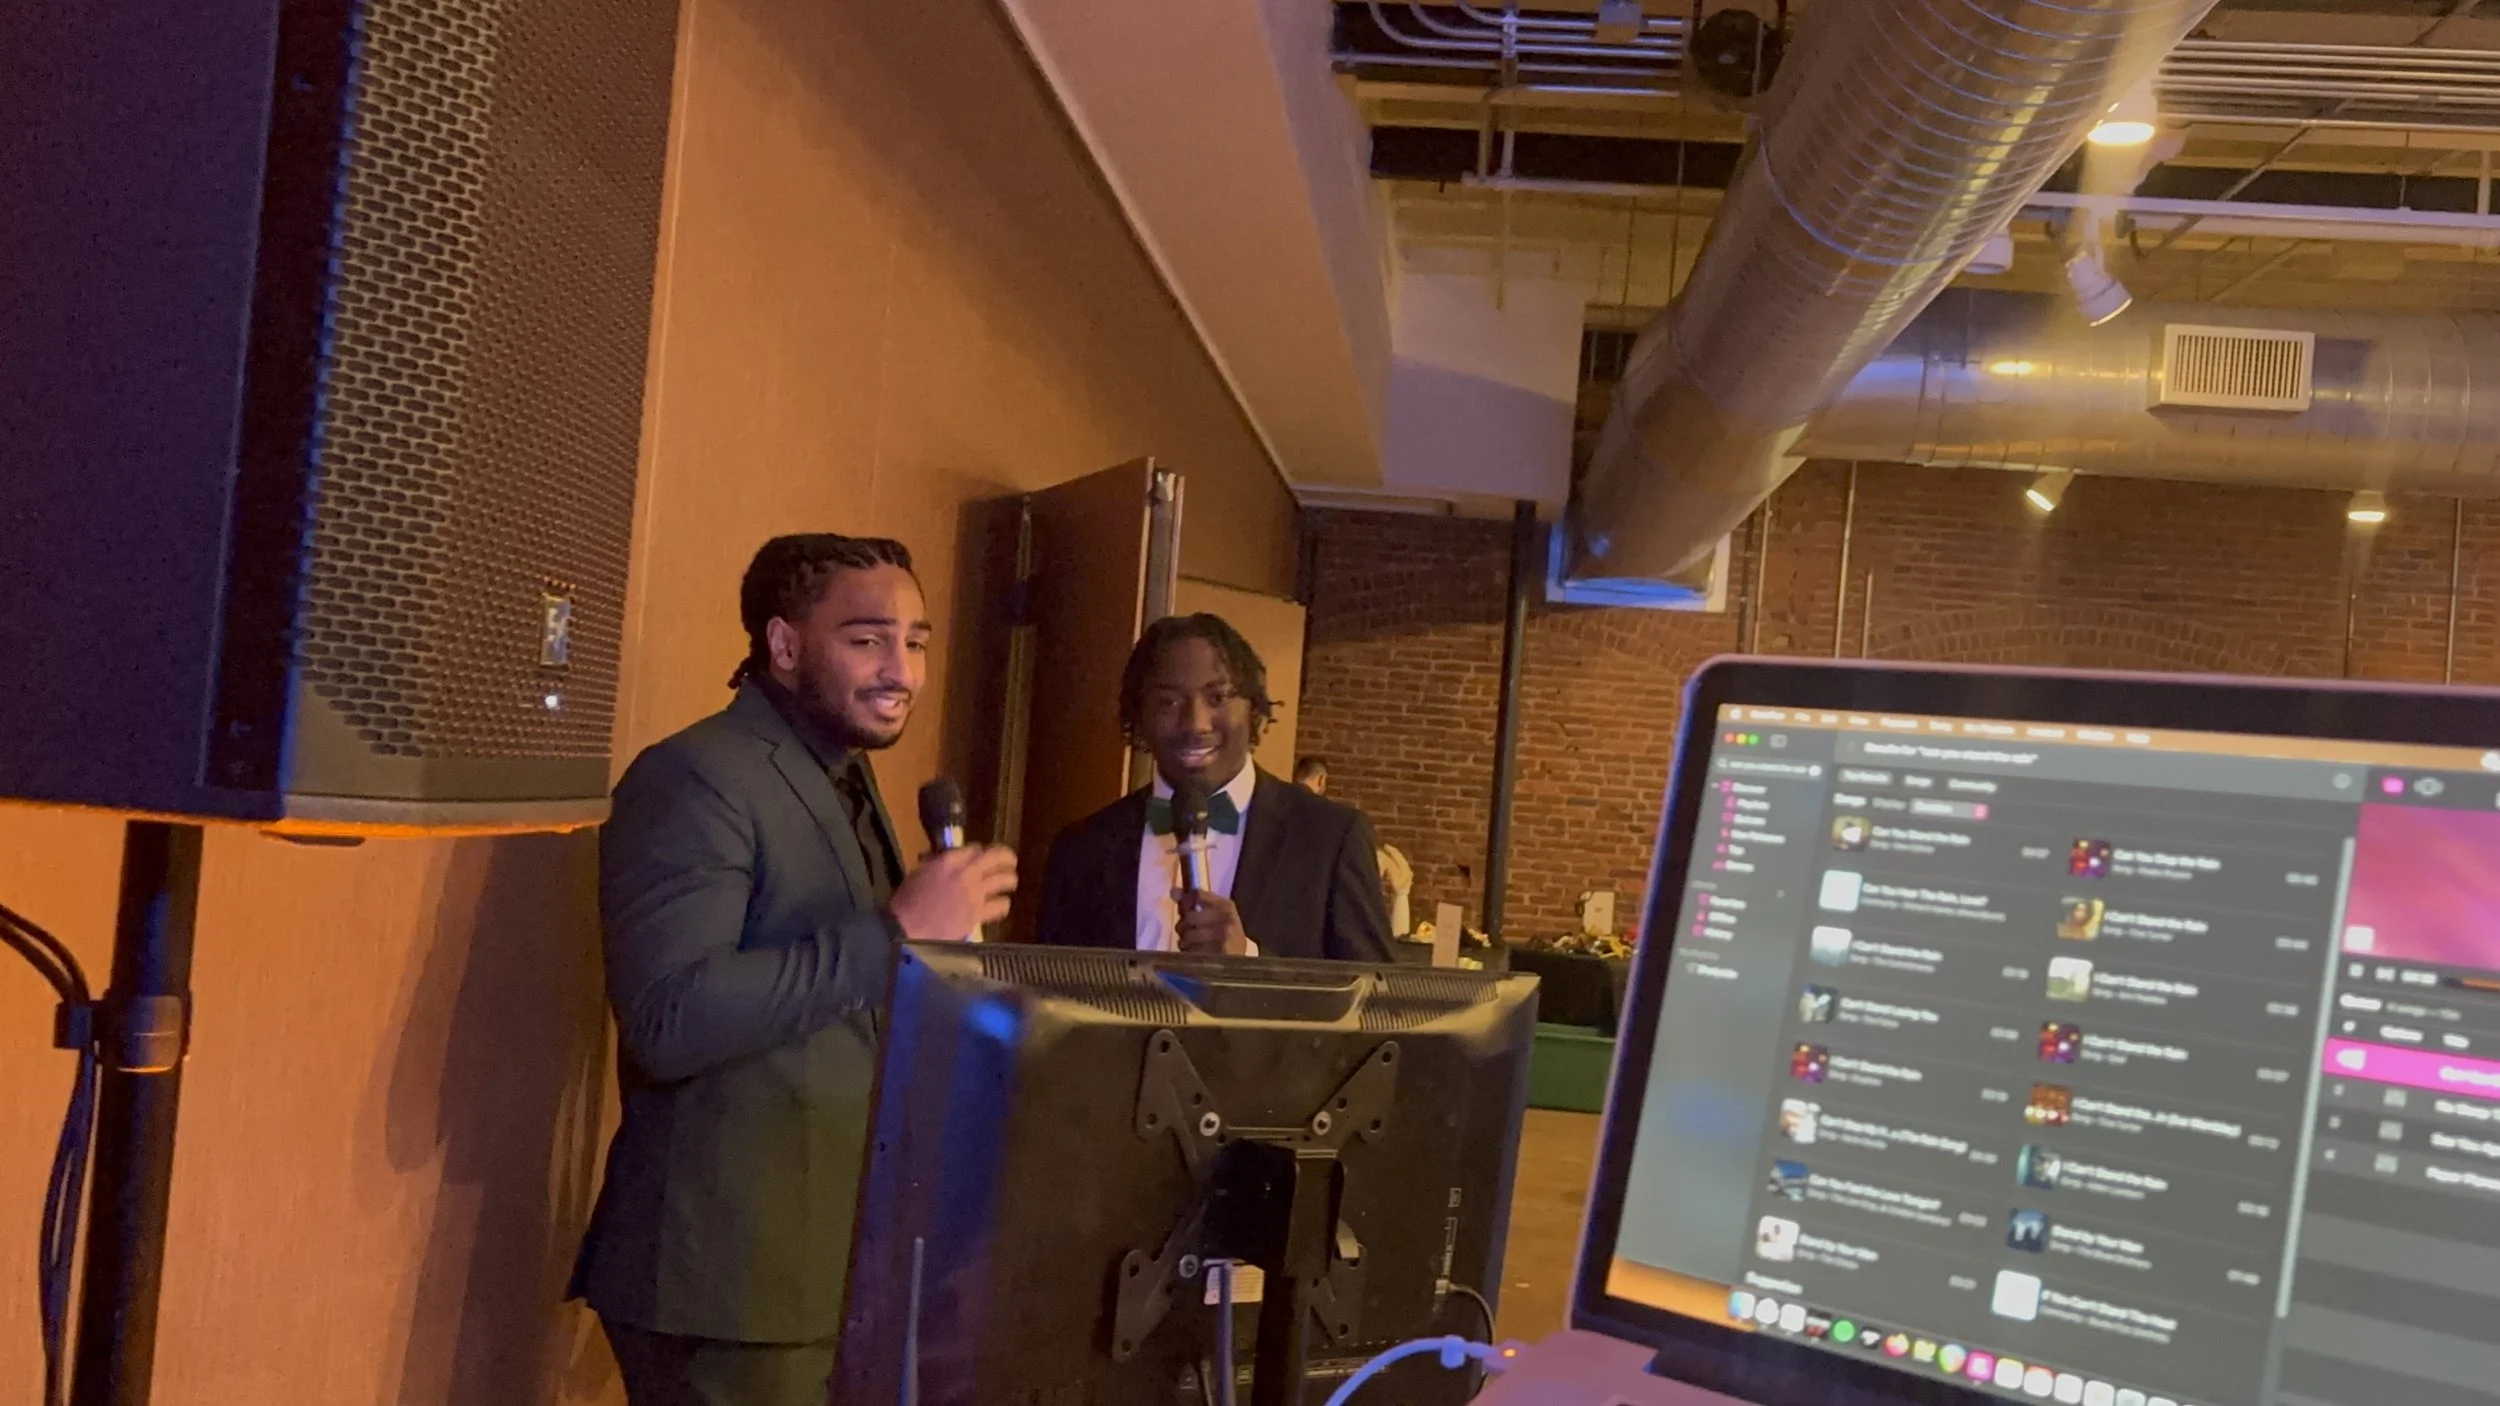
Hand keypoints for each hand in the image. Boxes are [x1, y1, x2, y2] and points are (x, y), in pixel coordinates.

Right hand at [891, 846, 1016, 940]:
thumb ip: (937, 864)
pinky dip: (1002, 904)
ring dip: (1009, 879)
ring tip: (1010, 882)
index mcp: (949, 860)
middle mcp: (967, 872)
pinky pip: (1000, 905)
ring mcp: (975, 893)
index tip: (980, 856)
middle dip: (1005, 857)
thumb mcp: (919, 872)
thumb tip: (947, 862)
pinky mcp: (978, 913)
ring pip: (1004, 879)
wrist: (907, 927)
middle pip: (996, 856)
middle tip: (1009, 861)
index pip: (974, 848)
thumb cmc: (907, 901)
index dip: (979, 852)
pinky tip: (1001, 905)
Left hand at [1173, 890, 1251, 955]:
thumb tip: (1173, 891)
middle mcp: (1226, 919)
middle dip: (1183, 927)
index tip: (1184, 911)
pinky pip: (1191, 952)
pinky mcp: (1217, 955)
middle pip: (1189, 916)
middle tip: (1190, 934)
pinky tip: (1197, 957)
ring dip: (1185, 943)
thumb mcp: (1213, 915)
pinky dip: (1190, 955)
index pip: (1197, 895)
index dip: (1185, 902)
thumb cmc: (1223, 936)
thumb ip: (1193, 903)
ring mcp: (1223, 937)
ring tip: (1194, 946)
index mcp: (1226, 906)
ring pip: (1187, 936)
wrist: (1239, 964)